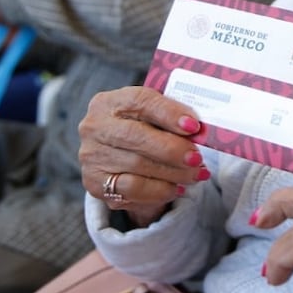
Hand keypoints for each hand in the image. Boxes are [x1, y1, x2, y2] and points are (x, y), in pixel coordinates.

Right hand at [78, 86, 209, 227]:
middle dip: (172, 149)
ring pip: (137, 166)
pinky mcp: (95, 184)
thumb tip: (200, 130)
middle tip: (197, 158)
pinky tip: (177, 188)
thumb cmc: (142, 128)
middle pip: (136, 136)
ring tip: (196, 174)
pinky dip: (159, 190)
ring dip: (173, 173)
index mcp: (109, 101)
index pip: (141, 101)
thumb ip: (172, 116)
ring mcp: (92, 157)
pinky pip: (132, 190)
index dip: (169, 113)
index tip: (194, 126)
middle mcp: (95, 127)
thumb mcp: (152, 115)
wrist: (117, 156)